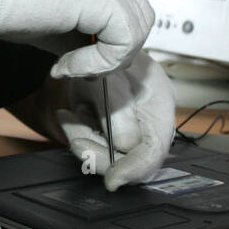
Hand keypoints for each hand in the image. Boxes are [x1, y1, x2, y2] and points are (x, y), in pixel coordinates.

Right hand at [0, 0, 154, 77]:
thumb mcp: (45, 21)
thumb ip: (73, 36)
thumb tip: (85, 61)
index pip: (124, 7)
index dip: (107, 41)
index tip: (74, 61)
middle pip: (140, 17)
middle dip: (114, 52)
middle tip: (78, 68)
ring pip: (138, 31)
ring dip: (106, 59)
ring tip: (70, 66)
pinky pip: (124, 42)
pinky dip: (97, 63)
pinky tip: (65, 64)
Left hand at [55, 53, 176, 190]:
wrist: (83, 48)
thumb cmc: (103, 56)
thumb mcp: (109, 81)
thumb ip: (118, 114)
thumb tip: (125, 144)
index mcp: (159, 109)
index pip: (153, 152)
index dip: (134, 169)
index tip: (112, 180)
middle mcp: (146, 125)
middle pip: (129, 161)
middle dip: (99, 156)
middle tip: (78, 140)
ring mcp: (127, 131)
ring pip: (105, 157)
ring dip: (83, 140)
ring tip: (72, 116)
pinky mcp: (107, 134)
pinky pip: (91, 146)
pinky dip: (77, 133)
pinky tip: (69, 114)